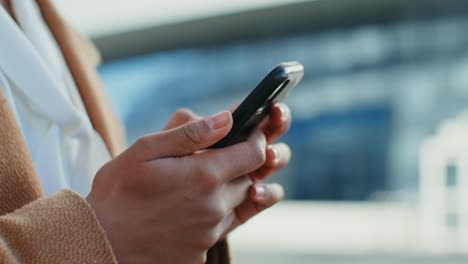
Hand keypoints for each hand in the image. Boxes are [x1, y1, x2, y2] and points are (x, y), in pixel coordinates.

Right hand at [86, 111, 266, 263]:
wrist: (99, 242)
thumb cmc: (118, 192)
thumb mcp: (147, 149)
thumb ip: (191, 132)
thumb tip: (227, 119)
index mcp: (205, 176)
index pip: (255, 154)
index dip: (255, 140)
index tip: (247, 134)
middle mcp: (214, 207)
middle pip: (249, 179)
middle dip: (240, 165)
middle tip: (214, 159)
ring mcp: (209, 234)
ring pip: (237, 205)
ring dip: (227, 191)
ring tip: (198, 184)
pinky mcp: (201, 253)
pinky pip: (220, 229)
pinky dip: (213, 216)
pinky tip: (187, 210)